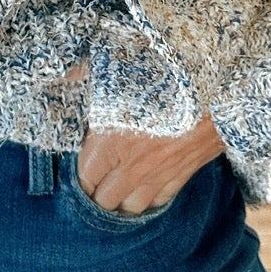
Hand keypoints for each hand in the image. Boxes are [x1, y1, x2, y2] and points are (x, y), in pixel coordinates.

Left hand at [67, 60, 226, 212]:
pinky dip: (152, 199)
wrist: (207, 77)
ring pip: (133, 206)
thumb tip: (62, 79)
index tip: (79, 168)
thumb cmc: (157, 69)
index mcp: (107, 142)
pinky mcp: (184, 172)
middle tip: (96, 182)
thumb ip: (82, 75)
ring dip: (123, 200)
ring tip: (118, 190)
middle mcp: (131, 165)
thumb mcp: (111, 64)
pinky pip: (162, 200)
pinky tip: (146, 187)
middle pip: (105, 201)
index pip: (83, 180)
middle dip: (98, 194)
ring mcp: (159, 172)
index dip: (78, 178)